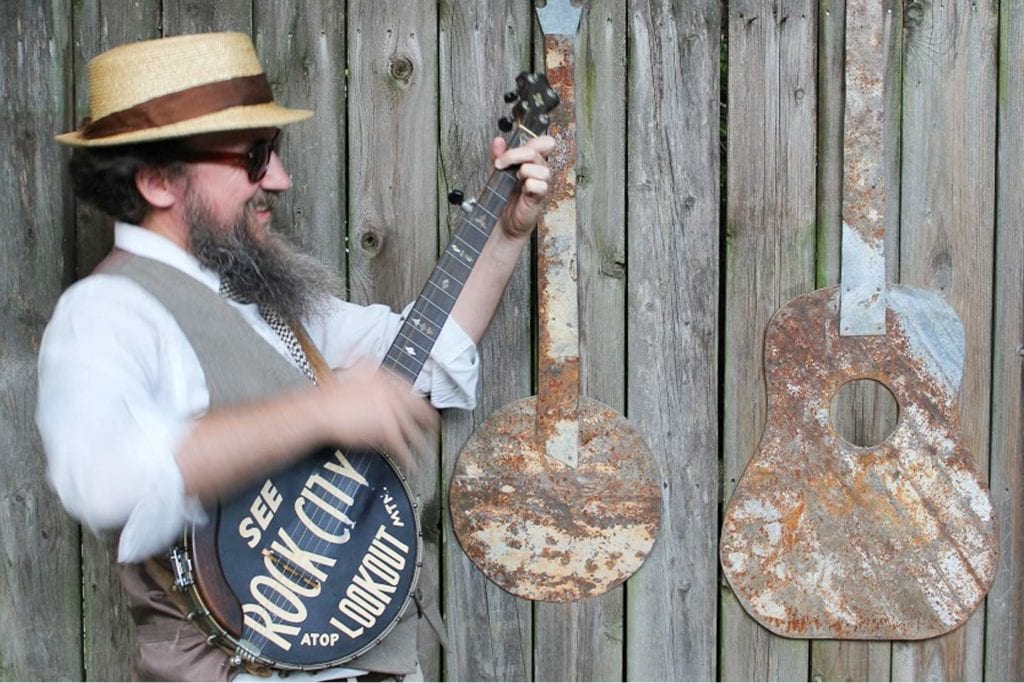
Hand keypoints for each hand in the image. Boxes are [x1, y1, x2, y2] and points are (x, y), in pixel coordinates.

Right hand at [319, 361, 438, 468]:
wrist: (321, 411)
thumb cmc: (330, 396)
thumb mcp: (350, 371)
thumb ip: (361, 363)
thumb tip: (360, 349)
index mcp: (384, 380)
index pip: (408, 390)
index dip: (416, 400)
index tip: (422, 406)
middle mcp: (392, 395)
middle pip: (417, 408)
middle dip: (428, 419)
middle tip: (435, 426)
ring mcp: (390, 413)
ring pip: (412, 430)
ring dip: (421, 443)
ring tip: (428, 451)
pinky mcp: (385, 432)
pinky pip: (401, 448)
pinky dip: (408, 459)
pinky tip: (413, 466)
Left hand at [492, 134, 554, 238]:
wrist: (502, 221)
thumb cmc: (504, 196)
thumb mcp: (498, 171)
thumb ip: (498, 155)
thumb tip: (498, 140)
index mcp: (531, 160)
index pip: (543, 143)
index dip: (531, 141)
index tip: (507, 151)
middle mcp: (538, 170)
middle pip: (537, 151)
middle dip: (515, 154)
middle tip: (500, 164)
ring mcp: (540, 183)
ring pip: (542, 168)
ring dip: (524, 171)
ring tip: (515, 179)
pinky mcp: (539, 198)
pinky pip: (541, 185)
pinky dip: (530, 185)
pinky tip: (523, 190)